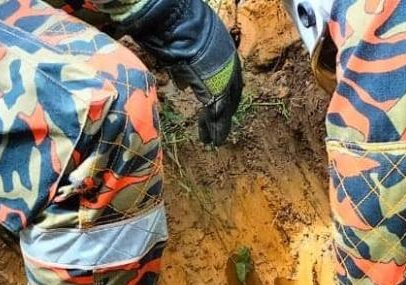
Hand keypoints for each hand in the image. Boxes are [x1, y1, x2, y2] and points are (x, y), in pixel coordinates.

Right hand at [129, 0, 243, 145]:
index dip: (223, 94)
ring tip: (211, 141)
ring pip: (225, 107)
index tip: (216, 107)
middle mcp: (230, 63)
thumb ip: (186, 68)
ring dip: (218, 126)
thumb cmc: (174, 29)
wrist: (176, 23)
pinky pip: (218, 114)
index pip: (228, 78)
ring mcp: (227, 75)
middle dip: (224, 112)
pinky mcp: (219, 88)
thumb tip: (183, 86)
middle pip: (231, 94)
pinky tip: (212, 140)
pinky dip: (215, 129)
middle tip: (217, 128)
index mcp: (225, 51)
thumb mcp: (184, 48)